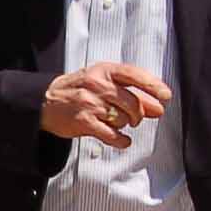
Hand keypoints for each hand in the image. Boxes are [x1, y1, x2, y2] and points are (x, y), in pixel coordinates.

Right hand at [40, 63, 169, 146]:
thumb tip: (157, 107)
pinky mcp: (83, 122)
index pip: (134, 75)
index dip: (152, 86)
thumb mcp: (103, 83)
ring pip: (122, 118)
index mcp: (103, 70)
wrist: (46, 101)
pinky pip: (111, 134)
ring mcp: (89, 103)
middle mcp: (97, 84)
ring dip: (124, 125)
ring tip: (116, 123)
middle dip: (138, 114)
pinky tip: (122, 140)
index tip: (165, 96)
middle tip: (136, 119)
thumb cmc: (78, 90)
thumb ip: (131, 93)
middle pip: (131, 102)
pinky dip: (121, 140)